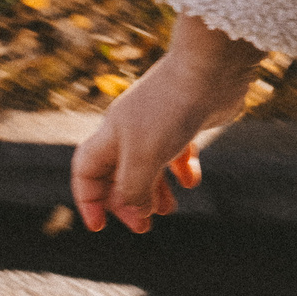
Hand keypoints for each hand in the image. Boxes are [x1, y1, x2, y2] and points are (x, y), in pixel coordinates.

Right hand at [70, 14, 267, 232]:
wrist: (210, 68)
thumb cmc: (171, 110)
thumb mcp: (143, 159)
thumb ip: (133, 190)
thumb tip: (136, 212)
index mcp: (111, 135)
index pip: (86, 171)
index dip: (87, 200)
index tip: (99, 227)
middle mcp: (131, 128)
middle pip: (117, 173)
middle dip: (127, 202)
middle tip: (144, 226)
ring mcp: (159, 123)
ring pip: (149, 165)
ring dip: (155, 191)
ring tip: (168, 211)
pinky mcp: (186, 120)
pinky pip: (177, 151)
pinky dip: (182, 169)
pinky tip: (192, 181)